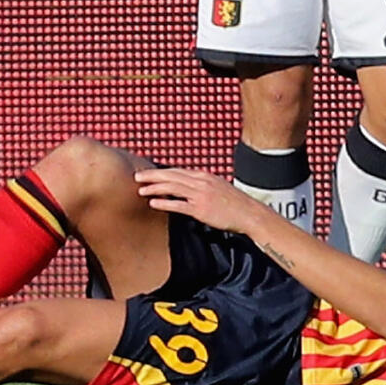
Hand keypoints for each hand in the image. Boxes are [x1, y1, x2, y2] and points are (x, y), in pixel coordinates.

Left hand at [134, 167, 270, 235]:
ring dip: (154, 188)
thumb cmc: (233, 203)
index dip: (160, 171)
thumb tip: (185, 186)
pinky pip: (179, 205)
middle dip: (152, 175)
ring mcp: (200, 195)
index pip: (176, 171)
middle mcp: (200, 182)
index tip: (147, 172)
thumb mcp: (216, 186)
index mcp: (203, 175)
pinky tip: (153, 203)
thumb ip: (200, 184)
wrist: (249, 214)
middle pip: (171, 175)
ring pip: (172, 188)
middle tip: (137, 177)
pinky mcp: (201, 209)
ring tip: (141, 190)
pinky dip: (164, 203)